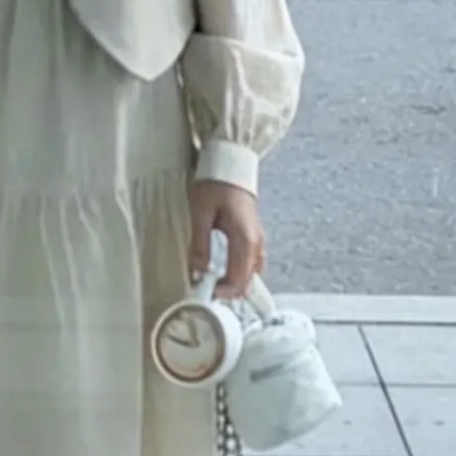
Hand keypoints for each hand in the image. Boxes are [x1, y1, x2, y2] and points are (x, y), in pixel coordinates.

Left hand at [187, 180, 265, 299]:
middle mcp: (256, 242)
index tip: (202, 291)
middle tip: (204, 290)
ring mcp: (258, 239)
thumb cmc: (215, 184)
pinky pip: (253, 263)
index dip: (221, 292)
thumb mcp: (201, 212)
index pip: (238, 279)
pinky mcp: (255, 235)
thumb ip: (200, 244)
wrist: (230, 163)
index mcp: (244, 238)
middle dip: (227, 291)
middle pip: (247, 280)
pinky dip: (241, 273)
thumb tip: (197, 271)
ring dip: (235, 283)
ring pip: (252, 273)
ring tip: (213, 284)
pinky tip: (226, 273)